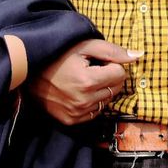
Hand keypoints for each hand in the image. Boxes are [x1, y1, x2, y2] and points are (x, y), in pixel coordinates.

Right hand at [27, 39, 141, 124]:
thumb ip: (113, 51)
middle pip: (116, 88)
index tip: (96, 61)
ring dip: (101, 90)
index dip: (111, 64)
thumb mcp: (85, 46)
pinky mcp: (71, 121)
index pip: (120, 74)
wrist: (28, 73)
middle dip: (109, 77)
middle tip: (90, 69)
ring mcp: (76, 113)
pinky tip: (79, 92)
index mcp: (87, 81)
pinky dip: (92, 102)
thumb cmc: (58, 55)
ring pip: (107, 101)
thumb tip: (139, 56)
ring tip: (83, 80)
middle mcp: (83, 101)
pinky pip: (95, 112)